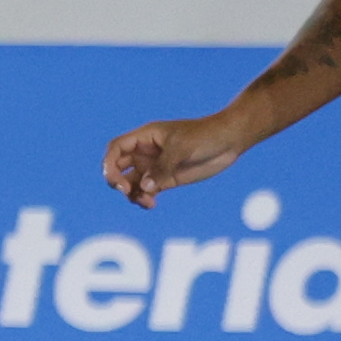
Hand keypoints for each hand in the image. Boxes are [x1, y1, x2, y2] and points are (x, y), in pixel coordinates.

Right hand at [100, 115, 245, 208]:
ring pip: (131, 183)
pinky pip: (147, 192)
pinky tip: (152, 204)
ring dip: (132, 194)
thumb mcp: (182, 148)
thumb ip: (162, 167)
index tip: (116, 180)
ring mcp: (155, 167)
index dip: (109, 164)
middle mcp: (145, 153)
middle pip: (118, 168)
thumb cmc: (205, 135)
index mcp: (144, 138)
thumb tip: (144, 187)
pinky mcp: (166, 180)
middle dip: (118, 182)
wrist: (230, 140)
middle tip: (128, 191)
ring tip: (147, 202)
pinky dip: (144, 199)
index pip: (115, 149)